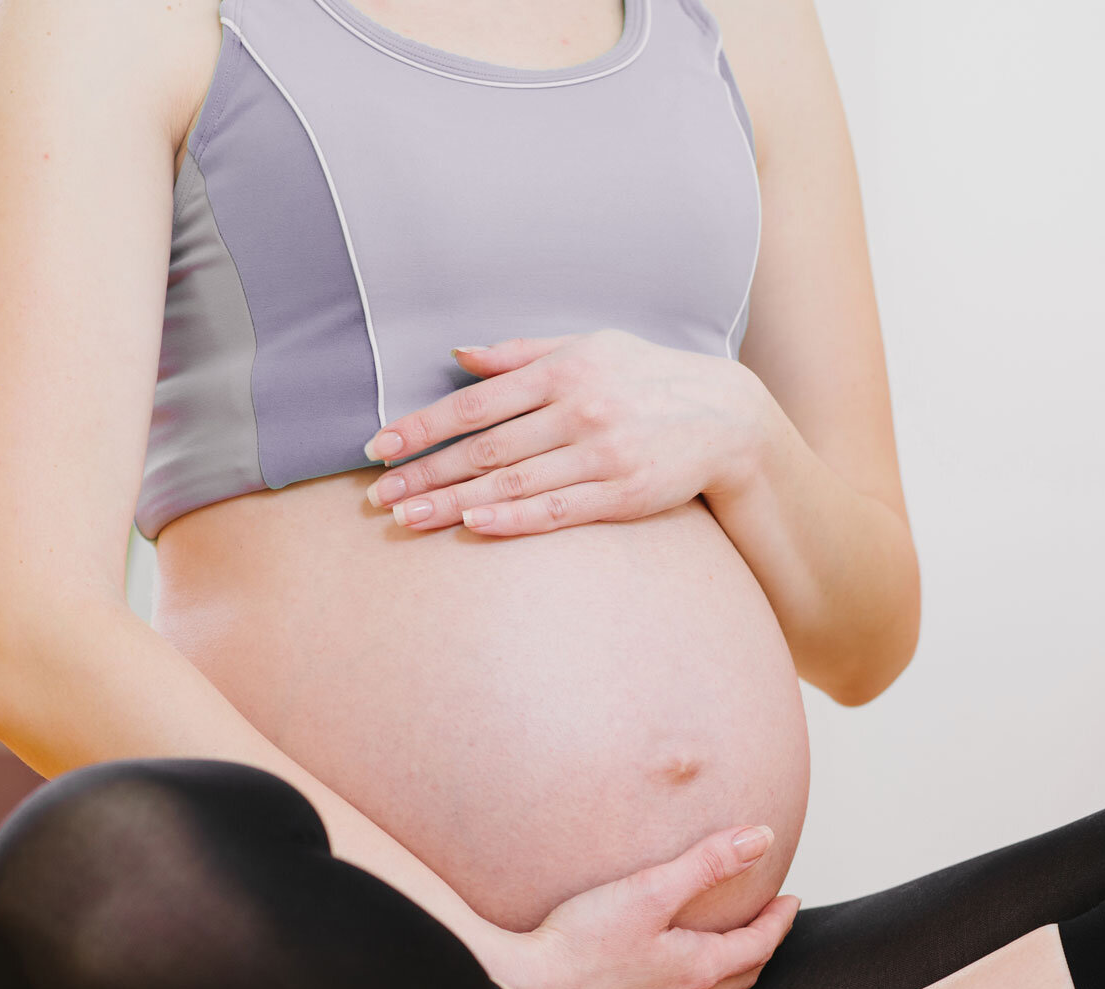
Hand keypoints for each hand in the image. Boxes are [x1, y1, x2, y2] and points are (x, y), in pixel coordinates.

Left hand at [360, 329, 770, 535]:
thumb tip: (457, 354)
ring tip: (407, 519)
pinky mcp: (623, 493)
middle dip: (426, 474)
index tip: (380, 448)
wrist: (726, 415)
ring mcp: (601, 454)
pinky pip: (557, 510)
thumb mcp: (590, 346)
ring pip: (512, 484)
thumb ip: (521, 353)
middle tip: (378, 497)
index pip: (476, 403)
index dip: (423, 427)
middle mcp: (579, 410)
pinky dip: (513, 519)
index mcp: (563, 371)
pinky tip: (474, 526)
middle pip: (485, 449)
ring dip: (453, 503)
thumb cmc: (648, 378)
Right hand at [487, 823, 801, 988]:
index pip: (758, 945)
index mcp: (698, 971)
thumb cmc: (581, 942)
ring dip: (731, 980)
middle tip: (768, 924)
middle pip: (741, 979)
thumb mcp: (650, 890)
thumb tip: (761, 839)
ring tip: (731, 957)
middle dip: (761, 948)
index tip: (790, 900)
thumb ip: (707, 863)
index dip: (779, 921)